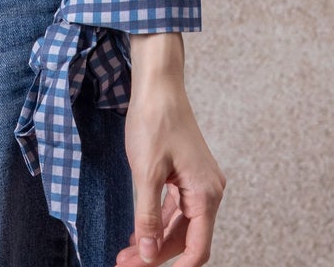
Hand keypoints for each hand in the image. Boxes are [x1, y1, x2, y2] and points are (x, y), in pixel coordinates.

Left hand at [115, 39, 225, 265]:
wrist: (158, 84)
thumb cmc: (154, 121)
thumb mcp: (146, 172)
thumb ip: (148, 216)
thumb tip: (148, 253)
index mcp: (205, 194)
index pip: (197, 247)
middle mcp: (208, 191)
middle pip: (185, 238)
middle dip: (157, 255)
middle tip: (125, 265)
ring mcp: (198, 183)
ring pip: (179, 224)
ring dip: (154, 240)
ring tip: (126, 255)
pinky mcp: (187, 174)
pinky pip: (175, 207)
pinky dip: (157, 221)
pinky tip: (138, 232)